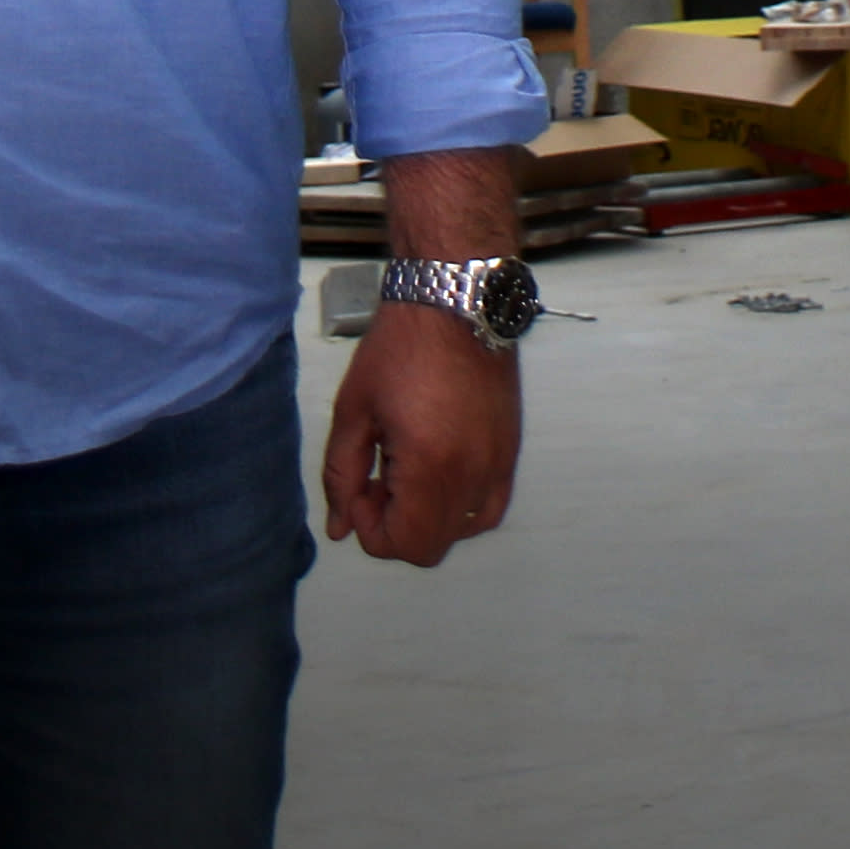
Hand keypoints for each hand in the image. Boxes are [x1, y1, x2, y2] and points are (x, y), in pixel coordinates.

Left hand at [320, 298, 520, 566]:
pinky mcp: (510, 451)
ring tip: (407, 472)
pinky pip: (490, 508)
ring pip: (461, 531)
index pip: (404, 544)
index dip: (371, 530)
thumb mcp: (354, 411)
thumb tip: (339, 528)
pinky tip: (439, 472)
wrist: (454, 302)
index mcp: (431, 465)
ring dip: (428, 518)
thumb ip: (341, 475)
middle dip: (395, 526)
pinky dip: (462, 507)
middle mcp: (473, 474)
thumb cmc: (400, 348)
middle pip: (431, 546)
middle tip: (378, 481)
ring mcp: (498, 465)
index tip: (359, 491)